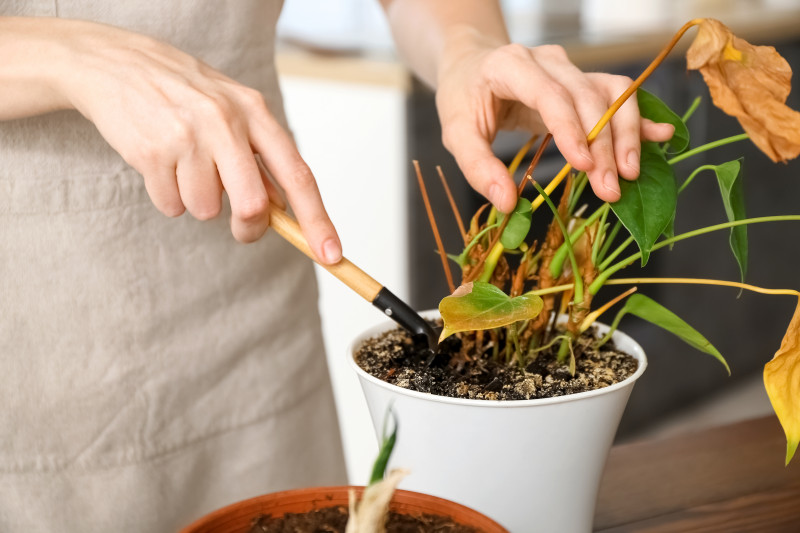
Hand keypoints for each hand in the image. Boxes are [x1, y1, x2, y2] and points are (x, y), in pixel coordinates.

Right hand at [53, 20, 340, 260]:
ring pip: (206, 211)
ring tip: (184, 166)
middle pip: (253, 205)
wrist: (120, 64)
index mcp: (256, 113)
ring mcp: (187, 137)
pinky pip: (171, 206)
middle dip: (249, 227)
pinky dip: (168, 197)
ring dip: (197, 202)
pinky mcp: (152, 152)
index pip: (297, 176)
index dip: (317, 220)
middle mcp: (226, 122)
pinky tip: (162, 165)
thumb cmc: (188, 94)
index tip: (331, 256)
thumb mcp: (235, 111)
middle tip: (239, 225)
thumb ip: (262, 157)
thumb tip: (284, 211)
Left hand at [436, 32, 675, 211]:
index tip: (584, 166)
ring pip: (610, 93)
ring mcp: (569, 68)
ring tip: (629, 174)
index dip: (570, 129)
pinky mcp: (583, 81)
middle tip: (610, 189)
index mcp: (510, 66)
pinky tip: (660, 136)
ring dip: (625, 133)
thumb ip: (477, 167)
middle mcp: (547, 60)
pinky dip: (638, 117)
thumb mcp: (456, 132)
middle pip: (587, 96)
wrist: (472, 65)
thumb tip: (507, 203)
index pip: (549, 94)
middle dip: (603, 144)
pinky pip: (617, 94)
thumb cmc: (464, 97)